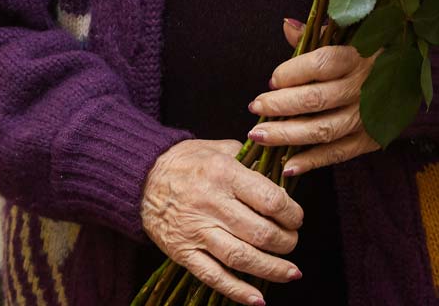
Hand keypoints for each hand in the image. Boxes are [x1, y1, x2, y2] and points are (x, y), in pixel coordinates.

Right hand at [140, 138, 303, 304]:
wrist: (142, 177)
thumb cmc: (186, 161)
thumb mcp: (218, 147)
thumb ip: (249, 159)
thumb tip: (279, 171)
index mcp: (224, 173)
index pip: (270, 199)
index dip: (291, 213)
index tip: (296, 217)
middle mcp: (212, 203)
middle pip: (260, 232)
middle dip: (286, 242)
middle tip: (293, 241)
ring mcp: (197, 231)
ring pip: (241, 258)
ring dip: (271, 269)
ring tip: (291, 272)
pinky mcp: (184, 252)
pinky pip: (214, 276)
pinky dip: (238, 291)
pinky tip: (258, 299)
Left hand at [245, 19, 380, 175]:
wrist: (409, 77)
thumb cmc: (369, 51)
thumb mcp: (348, 35)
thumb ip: (315, 34)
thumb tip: (286, 26)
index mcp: (357, 56)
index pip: (321, 64)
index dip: (292, 72)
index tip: (271, 80)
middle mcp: (363, 87)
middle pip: (316, 100)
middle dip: (280, 106)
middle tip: (254, 108)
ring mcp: (367, 117)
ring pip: (323, 130)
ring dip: (287, 135)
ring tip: (259, 135)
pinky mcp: (370, 140)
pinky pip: (337, 154)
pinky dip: (311, 162)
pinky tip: (286, 165)